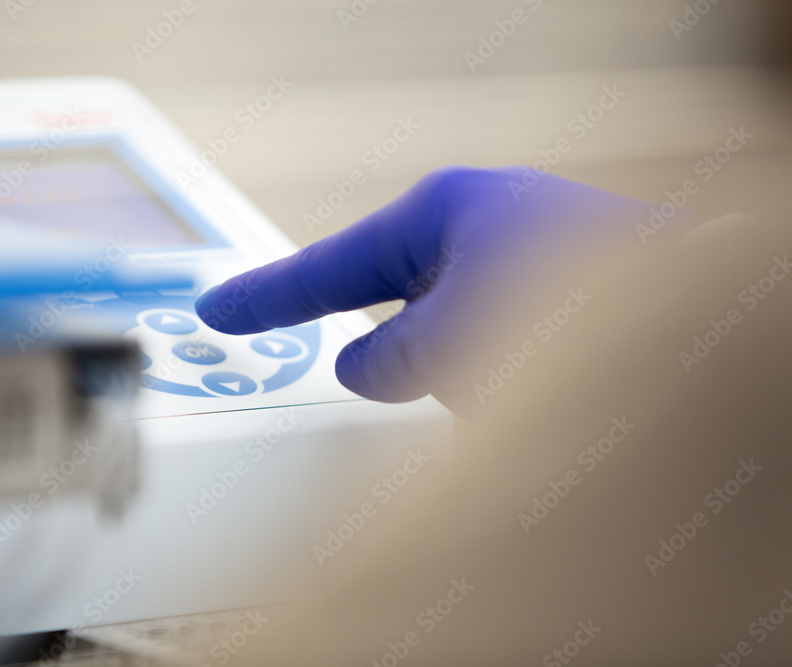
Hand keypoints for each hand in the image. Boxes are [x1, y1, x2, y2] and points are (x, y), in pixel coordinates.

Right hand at [195, 167, 697, 411]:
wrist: (710, 326)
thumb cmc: (586, 308)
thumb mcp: (447, 341)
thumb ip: (386, 358)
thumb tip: (369, 368)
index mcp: (447, 211)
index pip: (327, 265)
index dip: (264, 296)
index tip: (217, 307)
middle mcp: (489, 232)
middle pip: (400, 312)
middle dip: (409, 359)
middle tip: (441, 378)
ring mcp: (531, 271)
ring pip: (455, 349)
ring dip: (468, 384)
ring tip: (520, 388)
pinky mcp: (573, 312)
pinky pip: (506, 363)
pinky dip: (511, 389)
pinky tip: (549, 397)